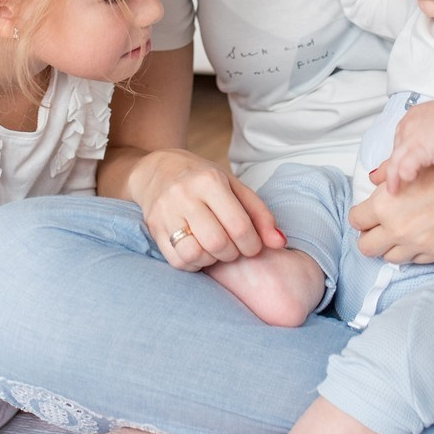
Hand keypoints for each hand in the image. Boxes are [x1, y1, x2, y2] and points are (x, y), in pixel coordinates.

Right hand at [130, 147, 285, 270]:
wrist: (158, 170)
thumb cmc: (202, 180)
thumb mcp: (234, 187)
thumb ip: (259, 214)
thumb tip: (279, 242)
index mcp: (209, 181)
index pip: (238, 225)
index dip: (252, 244)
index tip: (253, 245)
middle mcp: (184, 195)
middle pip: (217, 242)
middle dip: (233, 253)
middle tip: (234, 249)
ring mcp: (165, 212)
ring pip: (194, 254)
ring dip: (212, 259)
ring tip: (215, 250)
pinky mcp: (153, 228)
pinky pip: (177, 260)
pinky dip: (193, 263)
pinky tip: (199, 252)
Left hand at [350, 153, 433, 264]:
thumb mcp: (408, 164)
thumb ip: (385, 175)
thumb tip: (373, 179)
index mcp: (384, 205)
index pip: (355, 221)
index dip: (360, 216)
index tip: (366, 214)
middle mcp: (398, 228)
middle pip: (366, 247)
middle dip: (370, 236)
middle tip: (378, 227)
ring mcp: (419, 243)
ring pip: (389, 258)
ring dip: (391, 246)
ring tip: (401, 230)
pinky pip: (416, 260)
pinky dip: (414, 250)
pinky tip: (421, 234)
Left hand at [379, 99, 433, 192]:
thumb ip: (431, 132)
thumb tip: (431, 145)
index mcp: (413, 117)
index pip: (400, 139)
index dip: (403, 153)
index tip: (404, 163)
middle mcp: (408, 126)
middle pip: (396, 150)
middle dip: (395, 166)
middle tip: (394, 179)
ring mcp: (411, 138)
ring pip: (395, 161)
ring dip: (393, 177)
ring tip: (394, 189)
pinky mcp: (419, 150)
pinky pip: (404, 168)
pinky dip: (404, 177)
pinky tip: (408, 182)